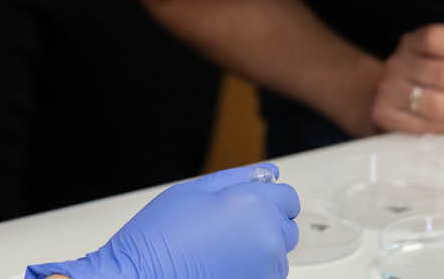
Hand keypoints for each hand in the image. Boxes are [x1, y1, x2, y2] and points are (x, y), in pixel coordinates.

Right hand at [25, 164, 300, 278]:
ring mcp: (266, 269)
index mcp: (254, 204)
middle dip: (265, 224)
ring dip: (259, 250)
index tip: (248, 205)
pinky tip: (221, 268)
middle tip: (226, 229)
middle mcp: (268, 237)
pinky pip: (266, 275)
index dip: (266, 198)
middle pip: (286, 226)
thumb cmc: (157, 237)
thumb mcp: (191, 191)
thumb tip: (267, 174)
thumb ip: (234, 179)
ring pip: (277, 254)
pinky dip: (251, 270)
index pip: (286, 197)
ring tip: (218, 251)